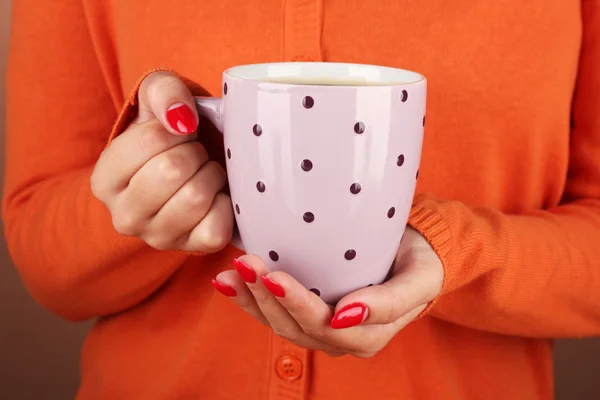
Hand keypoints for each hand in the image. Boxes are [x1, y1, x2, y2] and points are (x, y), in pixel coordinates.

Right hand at [91, 71, 233, 252]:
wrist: (191, 169)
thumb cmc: (171, 135)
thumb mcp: (158, 100)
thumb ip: (163, 92)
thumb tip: (181, 117)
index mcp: (104, 181)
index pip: (149, 141)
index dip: (176, 129)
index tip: (177, 134)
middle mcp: (124, 217)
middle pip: (172, 171)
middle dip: (194, 152)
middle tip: (195, 154)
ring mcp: (158, 238)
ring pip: (196, 197)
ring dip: (211, 175)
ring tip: (205, 172)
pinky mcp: (193, 248)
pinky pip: (217, 225)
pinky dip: (226, 204)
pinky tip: (216, 196)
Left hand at [212, 226, 443, 357]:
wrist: (416, 255)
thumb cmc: (418, 265)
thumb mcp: (418, 281)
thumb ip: (390, 303)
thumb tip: (346, 314)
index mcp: (365, 337)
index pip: (323, 325)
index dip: (296, 303)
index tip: (275, 276)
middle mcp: (339, 338)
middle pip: (293, 325)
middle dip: (266, 296)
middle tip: (247, 262)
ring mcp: (320, 327)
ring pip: (277, 321)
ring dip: (251, 297)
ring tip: (232, 271)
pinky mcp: (306, 312)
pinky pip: (273, 312)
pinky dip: (248, 297)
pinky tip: (228, 281)